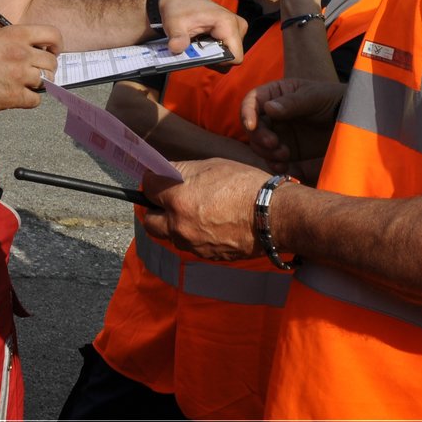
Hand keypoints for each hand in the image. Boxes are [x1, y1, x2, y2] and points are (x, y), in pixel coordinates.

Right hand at [0, 25, 61, 112]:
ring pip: (45, 81)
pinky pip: (35, 100)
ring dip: (37, 84)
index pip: (52, 34)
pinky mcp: (13, 96)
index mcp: (15, 34)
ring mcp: (18, 75)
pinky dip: (30, 100)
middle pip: (52, 62)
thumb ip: (11, 38)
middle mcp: (21, 53)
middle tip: (38, 72)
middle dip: (47, 68)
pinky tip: (19, 96)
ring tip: (24, 84)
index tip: (53, 51)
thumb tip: (27, 43)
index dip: (57, 45)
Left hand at [140, 159, 263, 261]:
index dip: (154, 181)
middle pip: (150, 221)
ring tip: (196, 213)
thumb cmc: (246, 185)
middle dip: (156, 209)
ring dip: (175, 225)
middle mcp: (179, 225)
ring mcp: (192, 244)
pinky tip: (211, 225)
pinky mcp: (207, 256)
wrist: (274, 216)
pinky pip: (190, 245)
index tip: (161, 179)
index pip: (147, 187)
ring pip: (170, 236)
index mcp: (178, 198)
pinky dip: (194, 236)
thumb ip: (184, 171)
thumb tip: (168, 173)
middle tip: (170, 200)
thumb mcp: (212, 165)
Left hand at [156, 0, 246, 60]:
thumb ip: (177, 37)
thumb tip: (176, 48)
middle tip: (196, 47)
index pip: (235, 56)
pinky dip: (215, 49)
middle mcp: (237, 25)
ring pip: (230, 53)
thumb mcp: (174, 23)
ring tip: (198, 42)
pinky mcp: (233, 30)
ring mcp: (237, 27)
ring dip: (213, 53)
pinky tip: (202, 41)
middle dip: (214, 57)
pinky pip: (228, 48)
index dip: (218, 61)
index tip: (201, 54)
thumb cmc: (178, 8)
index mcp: (228, 23)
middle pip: (232, 56)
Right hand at [241, 78, 344, 184]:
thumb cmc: (333, 100)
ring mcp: (281, 133)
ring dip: (267, 153)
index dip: (247, 113)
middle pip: (253, 126)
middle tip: (274, 145)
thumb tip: (268, 108)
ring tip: (284, 155)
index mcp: (276, 94)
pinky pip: (274, 159)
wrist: (354, 120)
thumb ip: (292, 103)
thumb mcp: (314, 97)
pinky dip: (275, 165)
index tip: (251, 126)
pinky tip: (285, 167)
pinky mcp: (289, 151)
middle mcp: (273, 114)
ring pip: (260, 145)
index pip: (253, 101)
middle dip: (259, 137)